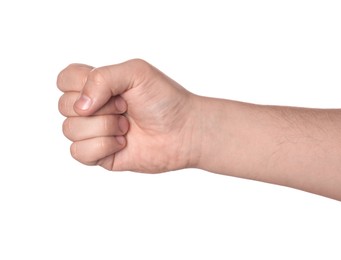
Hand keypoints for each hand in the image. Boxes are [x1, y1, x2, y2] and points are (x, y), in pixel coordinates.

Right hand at [57, 59, 201, 172]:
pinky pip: (78, 153)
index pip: (65, 79)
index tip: (110, 88)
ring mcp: (95, 132)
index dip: (79, 84)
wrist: (184, 131)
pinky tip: (123, 144)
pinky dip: (102, 147)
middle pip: (63, 106)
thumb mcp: (136, 72)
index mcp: (98, 85)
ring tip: (127, 127)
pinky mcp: (100, 155)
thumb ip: (102, 78)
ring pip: (69, 130)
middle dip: (99, 108)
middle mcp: (93, 108)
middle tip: (125, 108)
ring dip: (104, 127)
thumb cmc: (165, 100)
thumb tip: (80, 107)